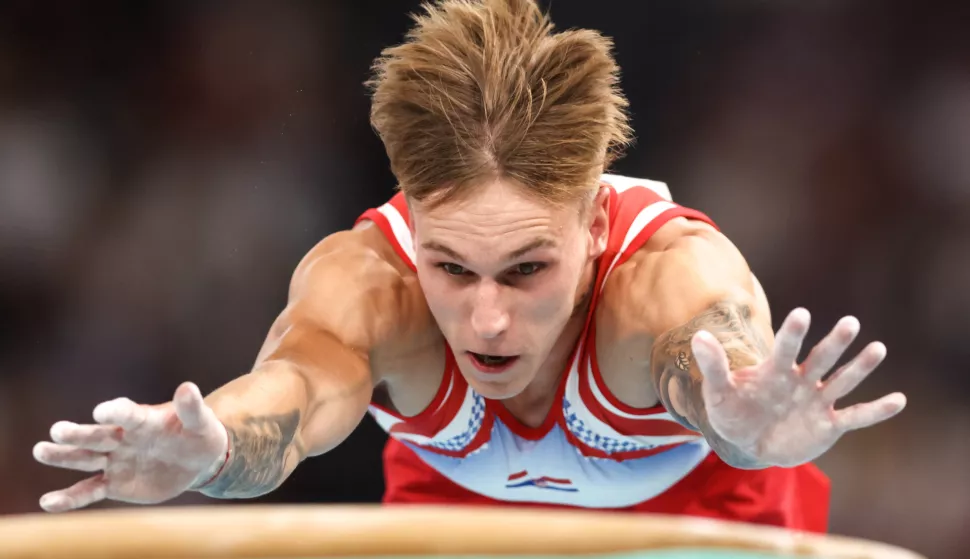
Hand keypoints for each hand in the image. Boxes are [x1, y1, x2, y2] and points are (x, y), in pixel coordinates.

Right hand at [33, 382, 227, 511]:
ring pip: (85, 459)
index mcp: (142, 419)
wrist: (197, 460)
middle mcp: (122, 437)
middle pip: (97, 435)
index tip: (102, 412)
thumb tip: (188, 388)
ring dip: (63, 457)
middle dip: (79, 434)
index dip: (116, 411)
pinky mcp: (113, 483)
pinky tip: (49, 503)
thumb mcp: (200, 422)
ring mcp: (115, 460)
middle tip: (58, 431)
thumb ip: (192, 409)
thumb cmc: (198, 434)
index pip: (126, 413)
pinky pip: (89, 490)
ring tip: (41, 451)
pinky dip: (70, 498)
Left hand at [691, 308, 905, 466]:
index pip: (786, 348)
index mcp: (775, 370)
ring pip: (842, 380)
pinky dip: (876, 410)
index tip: (802, 314)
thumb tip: (698, 336)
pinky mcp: (829, 424)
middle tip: (850, 322)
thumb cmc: (733, 412)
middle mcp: (801, 380)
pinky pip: (855, 416)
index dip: (793, 333)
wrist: (747, 442)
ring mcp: (817, 400)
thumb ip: (713, 366)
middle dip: (835, 343)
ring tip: (878, 349)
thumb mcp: (719, 392)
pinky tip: (899, 400)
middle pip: (821, 358)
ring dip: (859, 368)